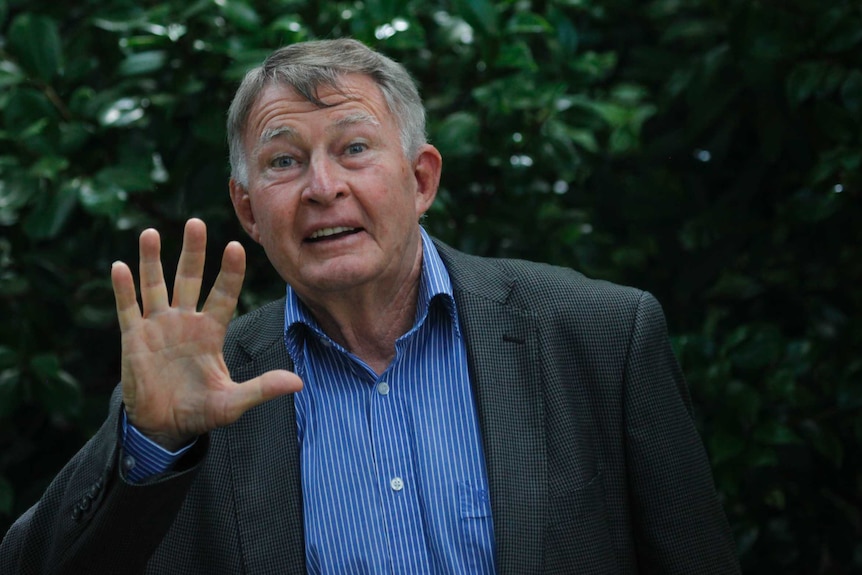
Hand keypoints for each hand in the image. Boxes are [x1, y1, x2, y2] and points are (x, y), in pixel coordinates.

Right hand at [110, 218, 302, 449]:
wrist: (165, 428)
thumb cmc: (202, 412)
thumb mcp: (233, 402)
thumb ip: (262, 388)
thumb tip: (298, 383)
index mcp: (211, 332)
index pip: (223, 294)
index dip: (229, 272)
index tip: (235, 246)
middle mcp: (185, 322)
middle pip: (188, 279)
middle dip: (192, 252)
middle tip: (195, 222)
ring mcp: (158, 327)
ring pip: (155, 285)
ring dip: (151, 260)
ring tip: (150, 233)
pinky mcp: (134, 339)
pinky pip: (129, 308)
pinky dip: (124, 289)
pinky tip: (120, 266)